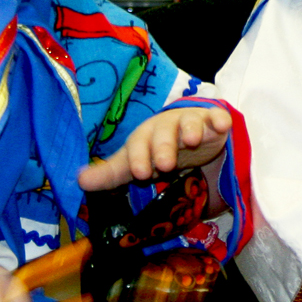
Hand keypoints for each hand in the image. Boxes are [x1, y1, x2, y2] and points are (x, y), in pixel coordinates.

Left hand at [78, 106, 231, 192]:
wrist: (190, 135)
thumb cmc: (157, 149)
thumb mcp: (135, 162)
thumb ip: (111, 173)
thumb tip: (79, 182)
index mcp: (145, 136)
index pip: (138, 145)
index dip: (138, 157)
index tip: (141, 173)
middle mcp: (166, 126)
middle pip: (163, 132)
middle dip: (163, 146)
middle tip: (165, 165)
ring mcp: (191, 122)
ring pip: (190, 121)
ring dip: (191, 129)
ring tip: (193, 139)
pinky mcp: (213, 123)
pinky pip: (217, 118)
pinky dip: (220, 120)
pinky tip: (222, 126)